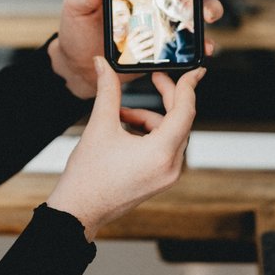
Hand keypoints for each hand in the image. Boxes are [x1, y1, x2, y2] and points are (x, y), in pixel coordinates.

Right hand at [46, 57, 204, 240]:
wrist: (79, 210)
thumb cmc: (88, 175)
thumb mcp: (99, 126)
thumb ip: (107, 90)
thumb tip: (103, 64)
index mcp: (160, 152)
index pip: (185, 111)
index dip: (188, 86)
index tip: (196, 70)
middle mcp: (171, 166)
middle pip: (179, 120)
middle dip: (165, 97)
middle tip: (154, 78)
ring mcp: (167, 175)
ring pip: (169, 132)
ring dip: (148, 118)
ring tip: (120, 115)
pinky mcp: (160, 179)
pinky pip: (164, 146)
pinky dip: (148, 133)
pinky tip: (124, 130)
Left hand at [49, 0, 224, 97]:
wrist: (79, 65)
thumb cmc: (78, 30)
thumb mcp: (77, 5)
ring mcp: (162, 21)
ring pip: (197, 10)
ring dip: (209, 8)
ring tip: (205, 15)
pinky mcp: (165, 44)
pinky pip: (190, 42)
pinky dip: (203, 42)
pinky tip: (204, 43)